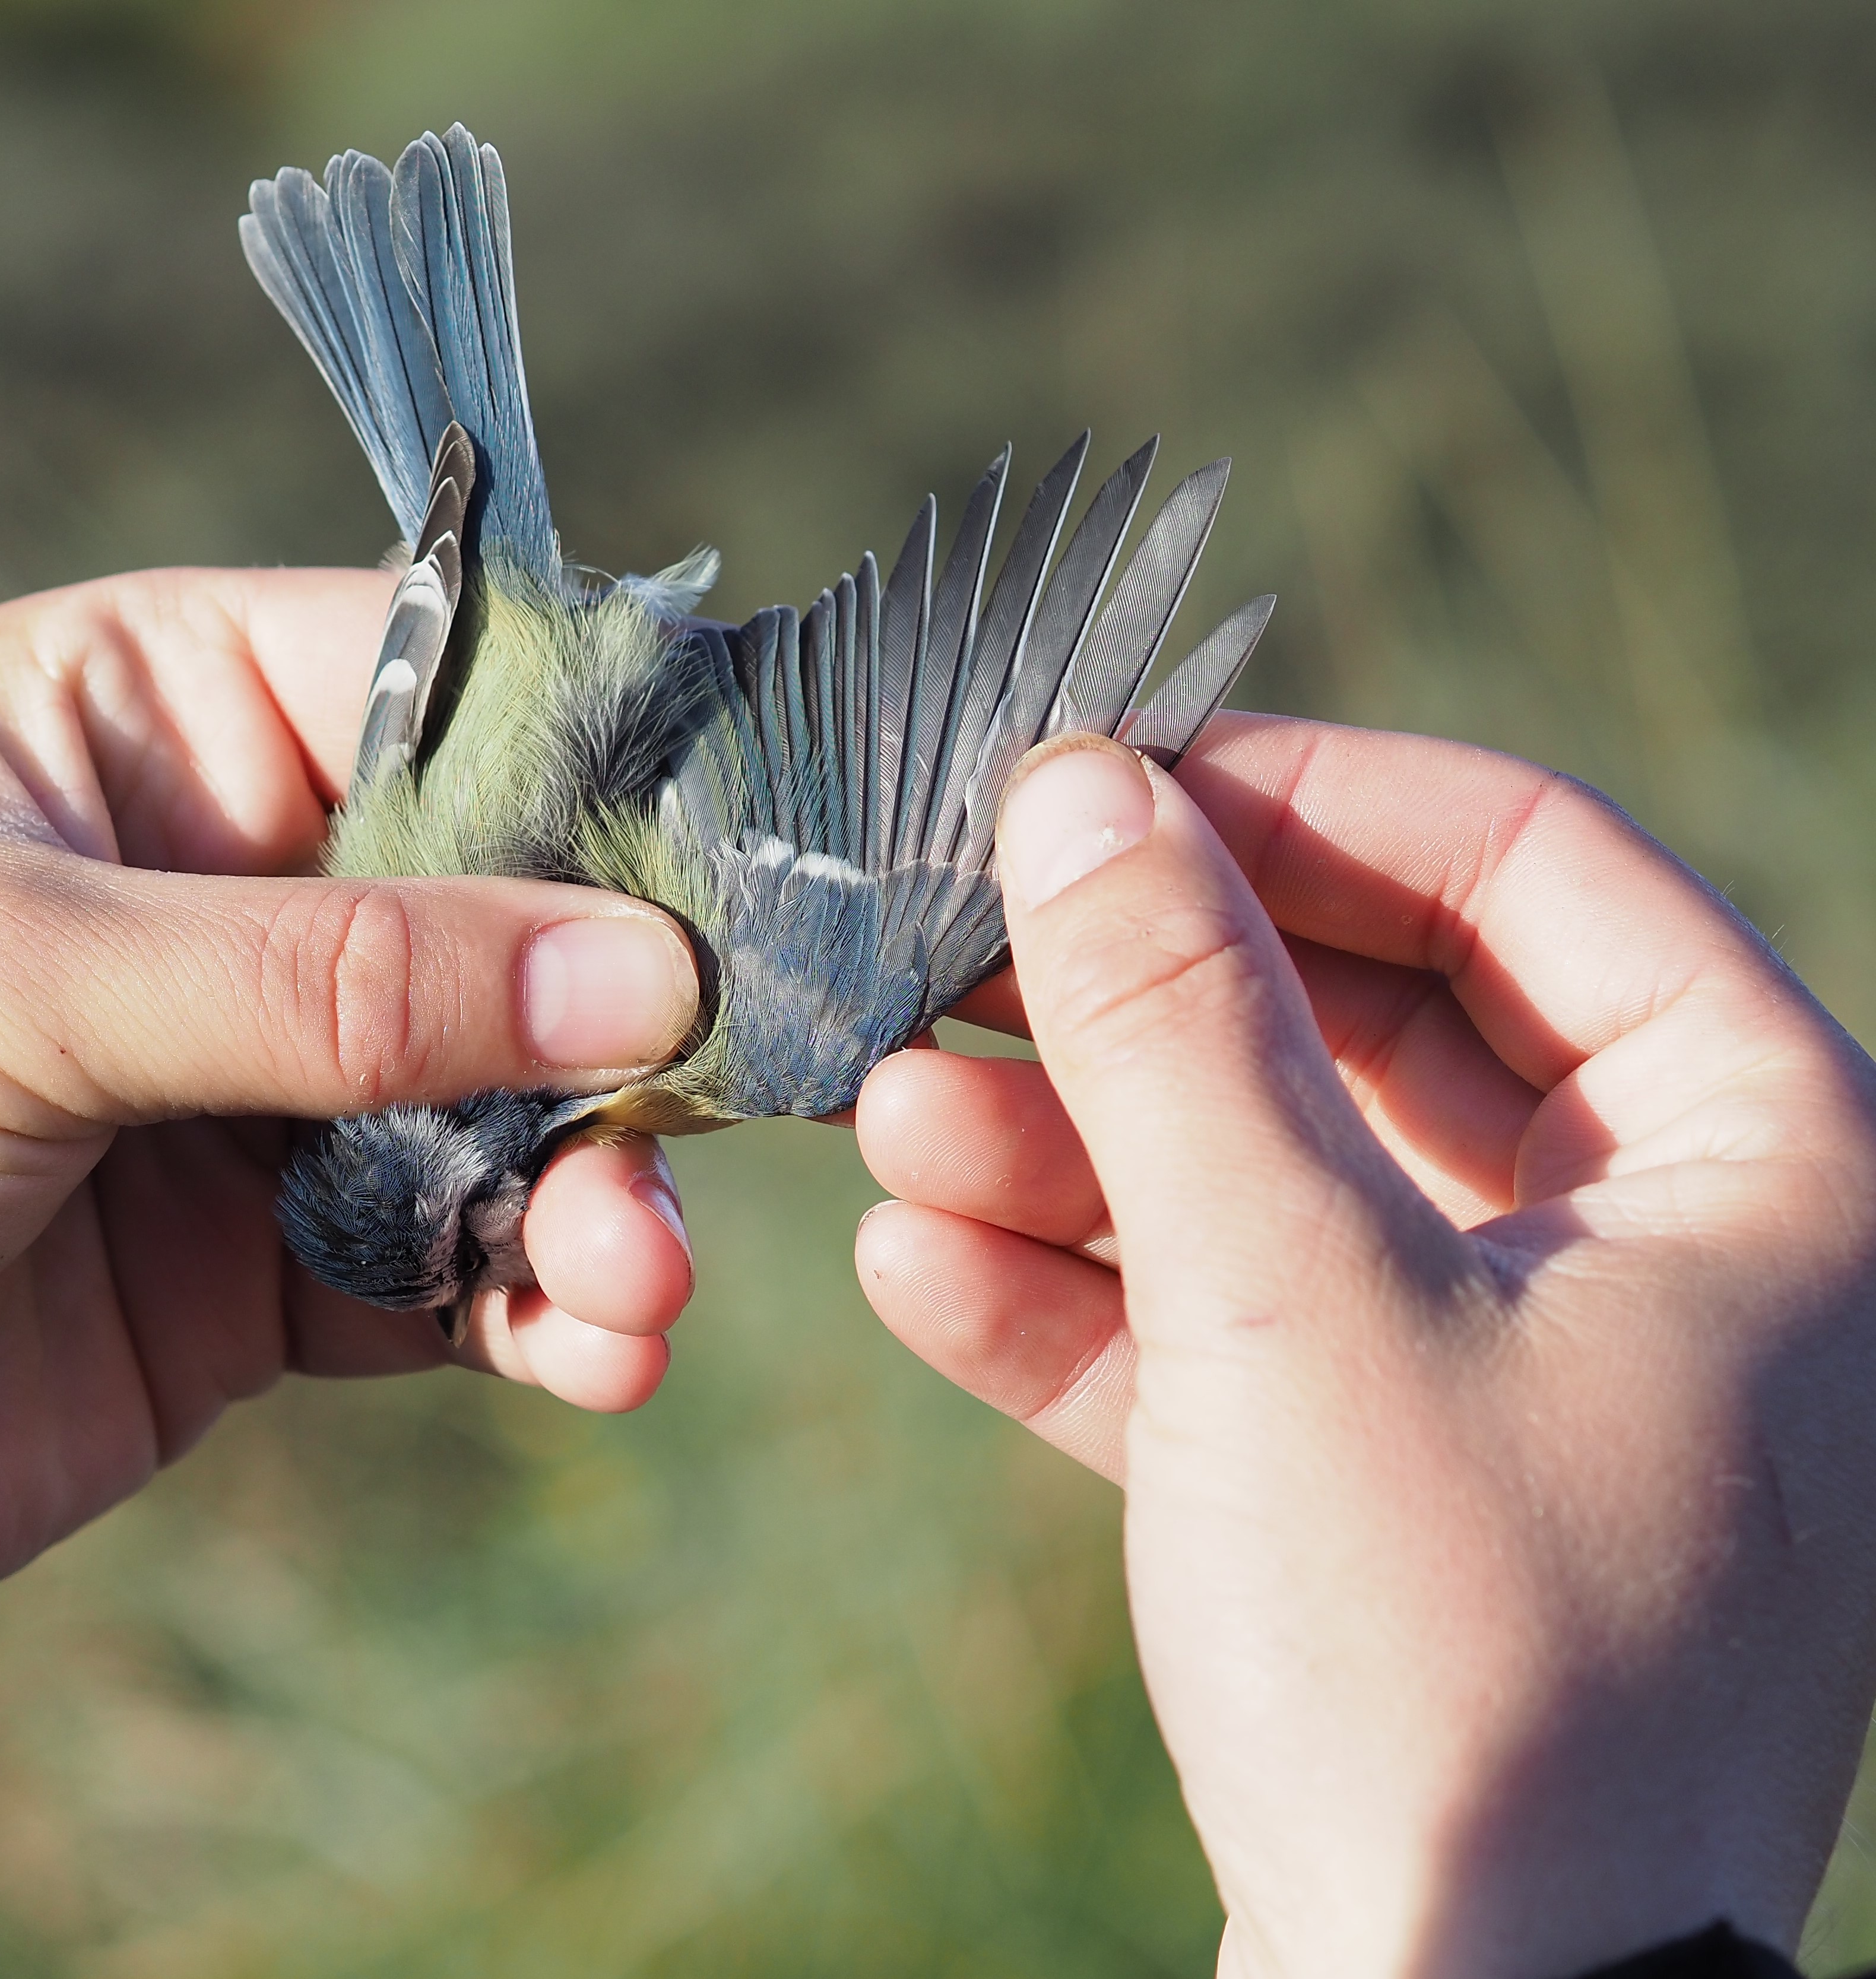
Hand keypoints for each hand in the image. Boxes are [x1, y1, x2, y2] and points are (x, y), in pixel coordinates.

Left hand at [0, 569, 700, 1650]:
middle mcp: (246, 886)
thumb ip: (341, 981)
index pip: (455, 685)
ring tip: (632, 1280)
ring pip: (523, 1108)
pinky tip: (597, 1350)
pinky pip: (466, 1267)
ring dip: (610, 1188)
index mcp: (166, 720)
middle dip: (635, 1018)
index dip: (616, 763)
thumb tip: (642, 971)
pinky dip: (549, 1308)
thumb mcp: (24, 982)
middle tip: (731, 1105)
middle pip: (528, 912)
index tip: (761, 858)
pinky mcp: (282, 1266)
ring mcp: (275, 1083)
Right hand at [855, 718, 1875, 1978]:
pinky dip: (1100, 1303)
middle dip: (1145, 1001)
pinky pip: (1256, 1339)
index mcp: (1761, 1155)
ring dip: (1084, 1152)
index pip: (1520, 860)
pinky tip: (924, 1266)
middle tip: (953, 961)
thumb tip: (1073, 790)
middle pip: (1375, 1021)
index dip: (1297, 799)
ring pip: (1294, 1183)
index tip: (1102, 785)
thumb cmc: (1447, 1662)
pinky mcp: (1416, 1489)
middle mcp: (1675, 1247)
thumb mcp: (1286, 1293)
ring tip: (891, 1121)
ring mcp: (1541, 1375)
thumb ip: (1175, 1023)